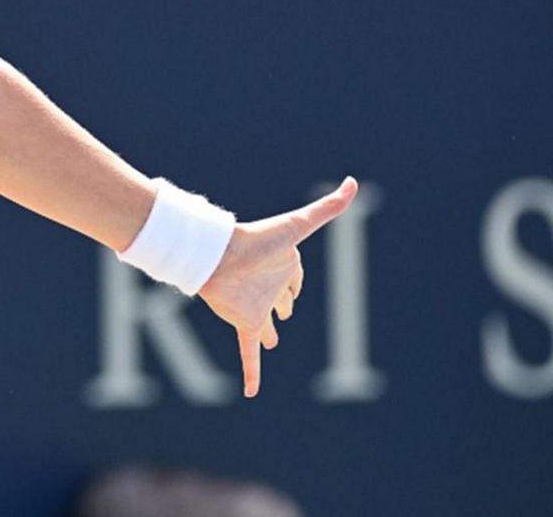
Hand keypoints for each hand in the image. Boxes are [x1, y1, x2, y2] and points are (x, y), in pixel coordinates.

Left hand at [199, 177, 357, 397]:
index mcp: (282, 265)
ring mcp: (256, 307)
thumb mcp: (298, 224)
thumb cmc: (257, 239)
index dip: (294, 281)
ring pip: (265, 326)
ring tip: (269, 342)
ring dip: (266, 335)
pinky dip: (252, 373)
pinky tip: (251, 392)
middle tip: (284, 313)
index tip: (294, 285)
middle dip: (282, 305)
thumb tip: (355, 182)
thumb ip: (328, 206)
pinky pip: (250, 354)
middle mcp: (268, 287)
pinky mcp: (245, 323)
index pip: (293, 277)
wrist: (219, 255)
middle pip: (279, 299)